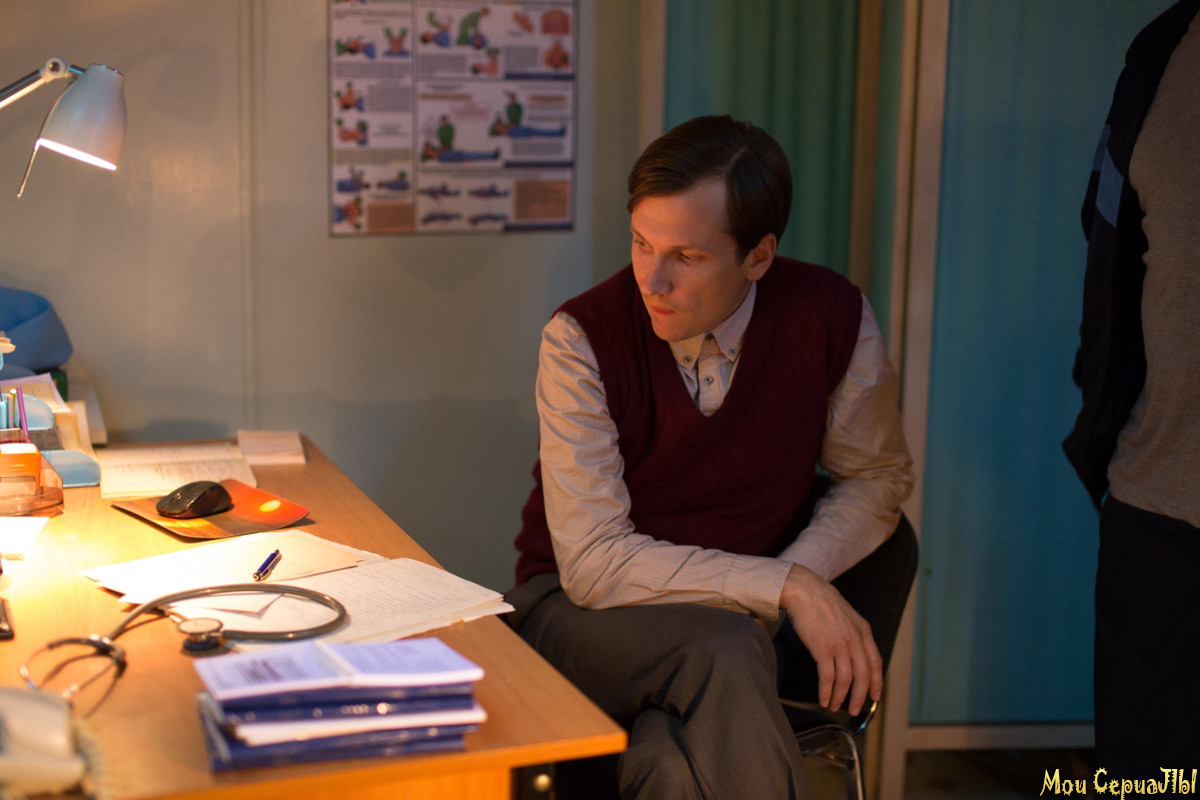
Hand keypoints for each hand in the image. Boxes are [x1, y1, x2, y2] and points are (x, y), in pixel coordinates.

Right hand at [779, 564, 881, 714]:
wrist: (803, 590)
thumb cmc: (821, 601)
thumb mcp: (847, 615)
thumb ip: (854, 633)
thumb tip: (853, 653)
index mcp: (864, 631)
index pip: (876, 663)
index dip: (876, 683)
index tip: (874, 697)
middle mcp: (855, 639)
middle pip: (863, 676)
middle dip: (859, 697)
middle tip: (853, 710)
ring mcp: (839, 645)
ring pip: (846, 680)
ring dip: (840, 697)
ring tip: (833, 706)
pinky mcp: (822, 649)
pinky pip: (827, 678)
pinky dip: (826, 692)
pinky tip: (823, 699)